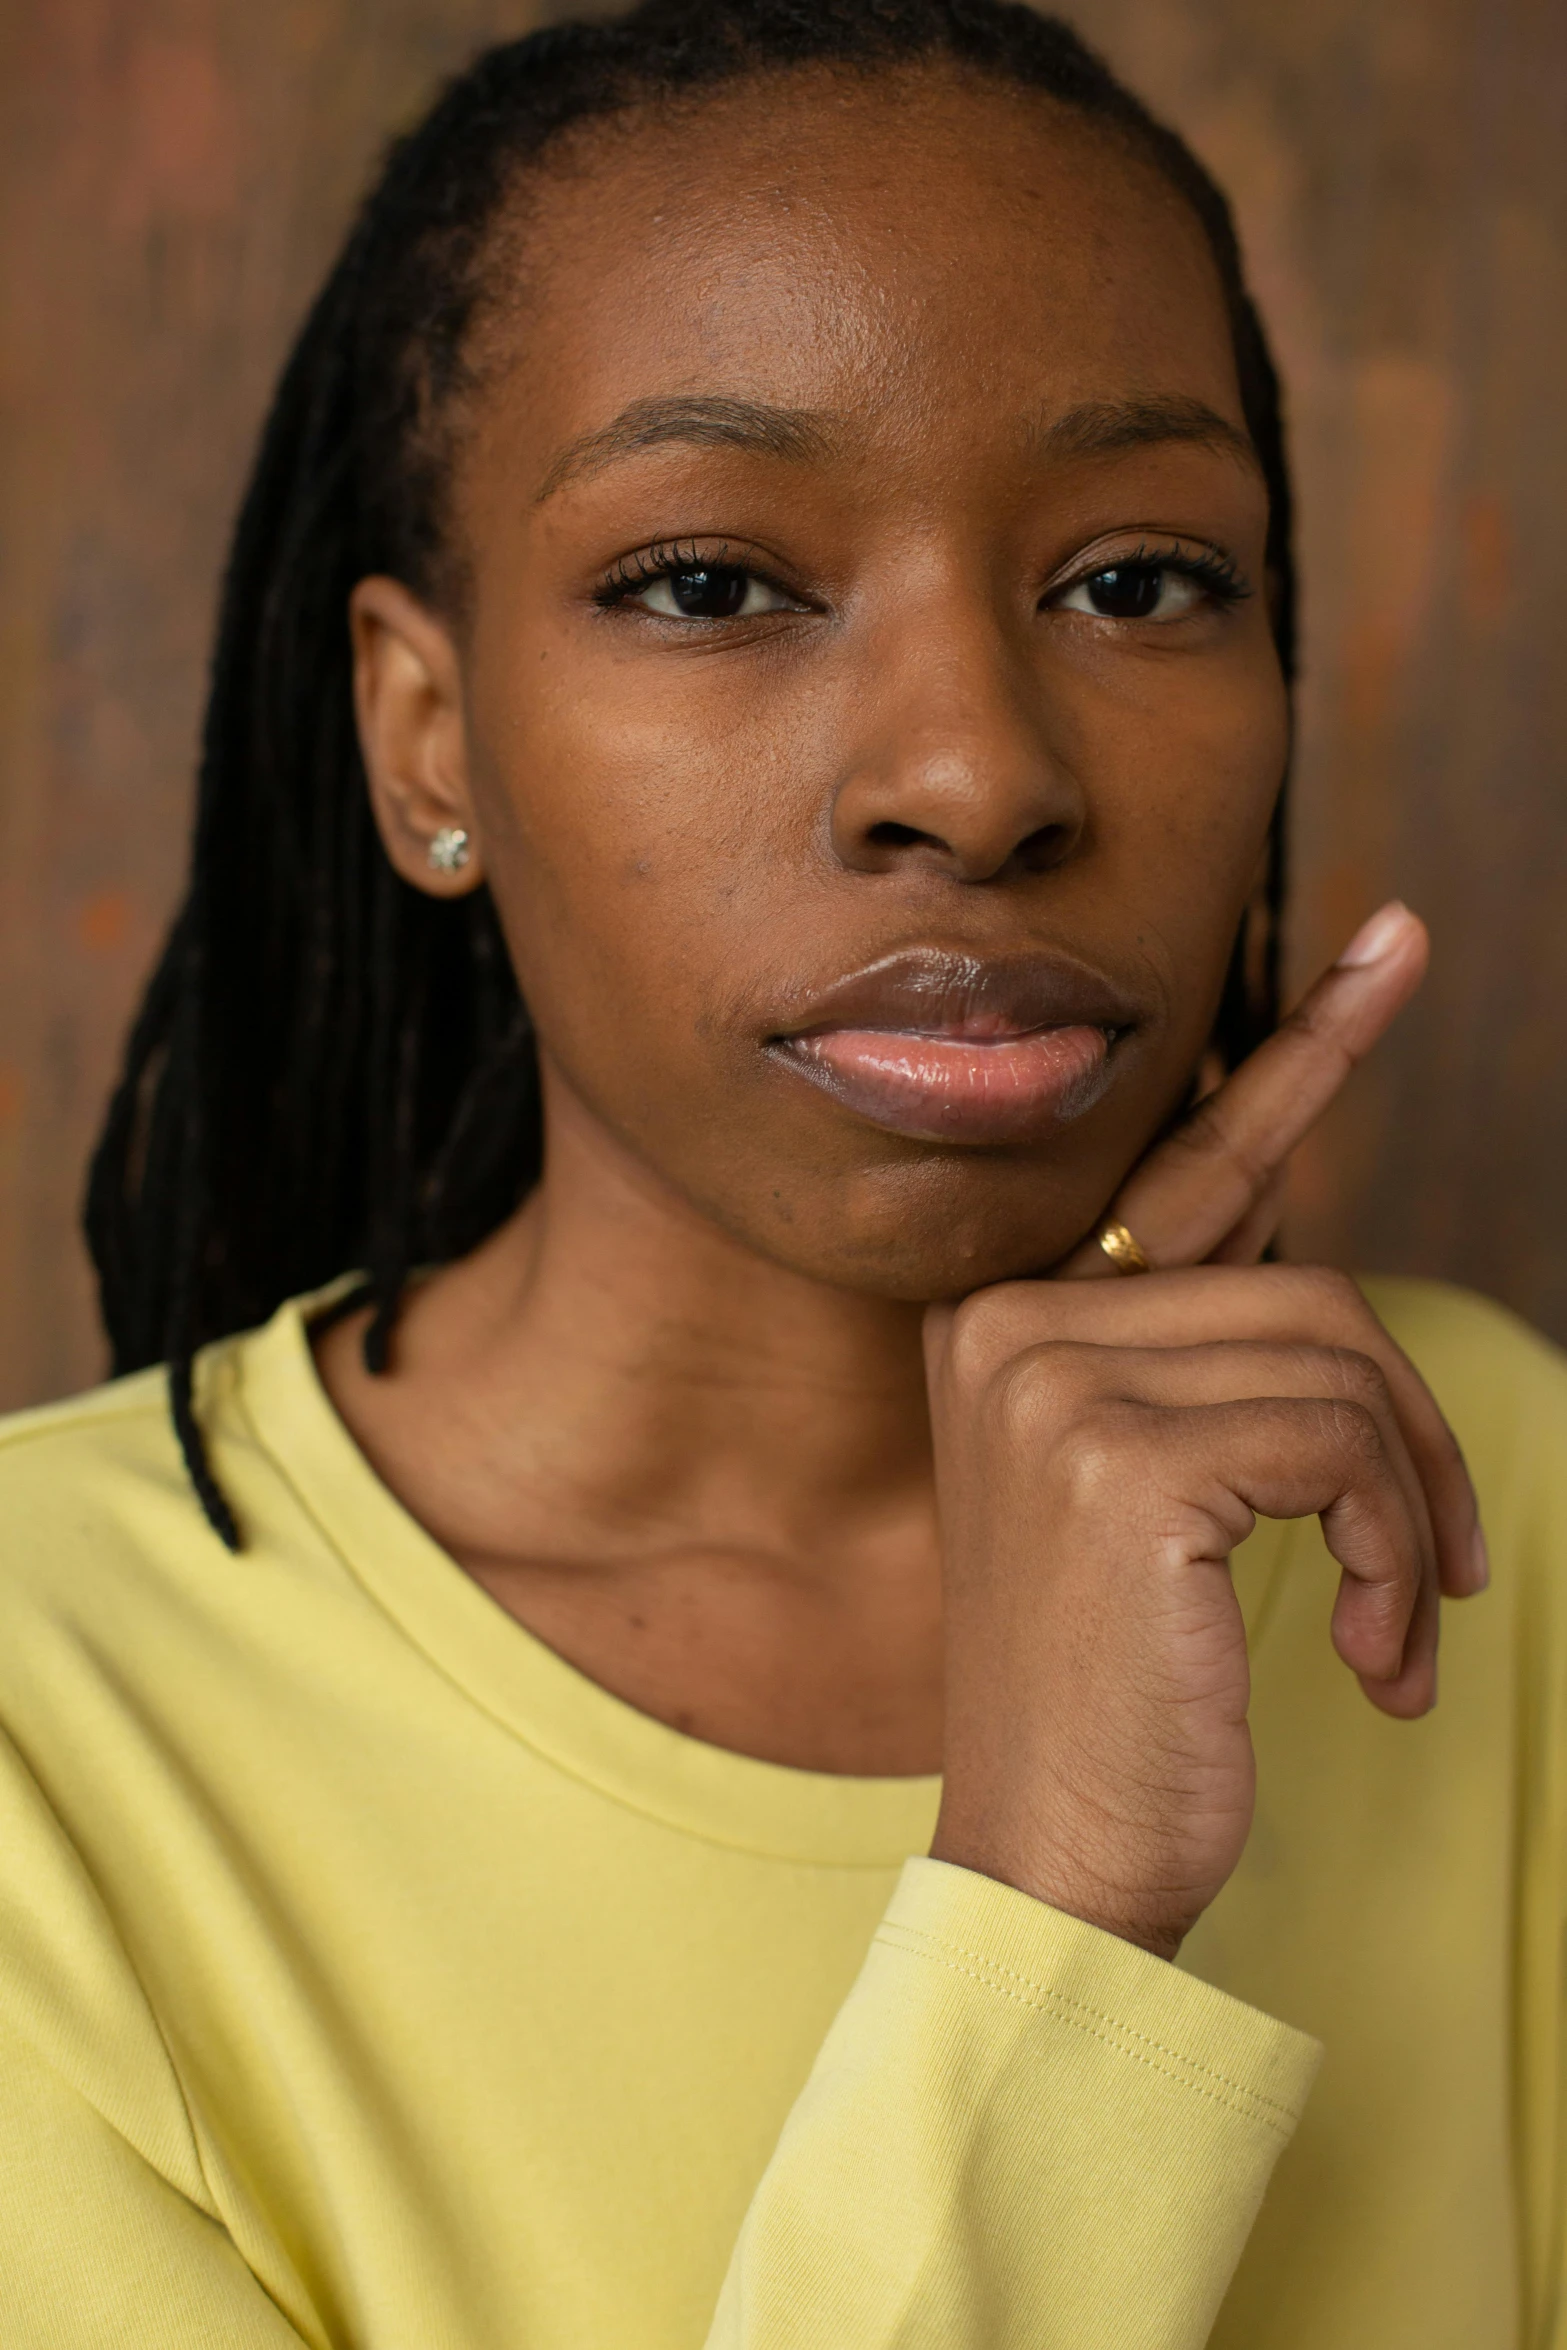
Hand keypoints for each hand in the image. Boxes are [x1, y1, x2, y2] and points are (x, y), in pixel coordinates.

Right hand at [925, 904, 1484, 1960]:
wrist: (1055, 1862)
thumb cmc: (1121, 1688)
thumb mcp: (1156, 1498)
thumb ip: (1212, 1356)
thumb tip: (1316, 1249)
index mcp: (1002, 1318)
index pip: (1186, 1164)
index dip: (1306, 1053)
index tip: (1397, 943)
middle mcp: (1004, 1320)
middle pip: (1308, 1283)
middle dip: (1411, 1430)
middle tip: (1450, 1565)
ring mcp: (1048, 1378)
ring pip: (1342, 1363)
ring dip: (1411, 1515)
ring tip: (1398, 1629)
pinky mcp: (1116, 1457)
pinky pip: (1344, 1446)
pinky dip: (1397, 1556)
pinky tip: (1368, 1658)